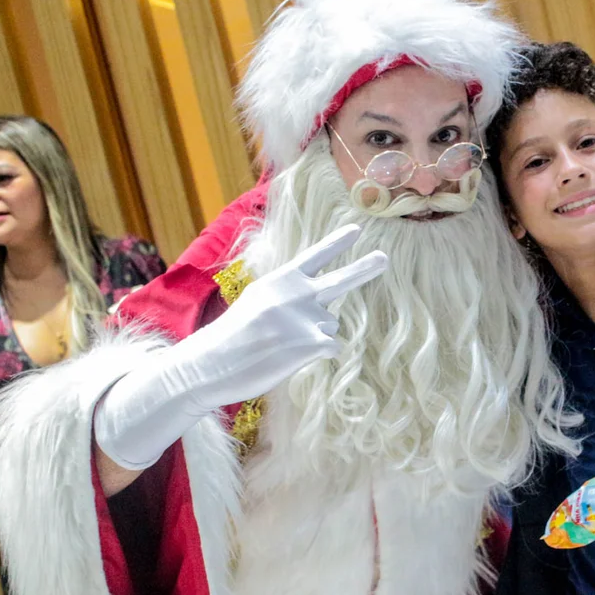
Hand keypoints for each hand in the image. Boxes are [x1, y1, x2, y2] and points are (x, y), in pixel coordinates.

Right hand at [94, 224, 386, 470]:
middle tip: (384, 258)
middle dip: (365, 268)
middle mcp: (297, 294)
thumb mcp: (257, 303)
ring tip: (280, 345)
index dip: (337, 243)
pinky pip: (331, 347)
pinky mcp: (313, 342)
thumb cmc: (231, 340)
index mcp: (280, 281)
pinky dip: (316, 355)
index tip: (357, 229)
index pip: (314, 256)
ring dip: (313, 337)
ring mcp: (306, 317)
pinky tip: (289, 357)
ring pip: (329, 326)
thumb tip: (324, 310)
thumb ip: (289, 298)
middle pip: (340, 280)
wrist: (210, 364)